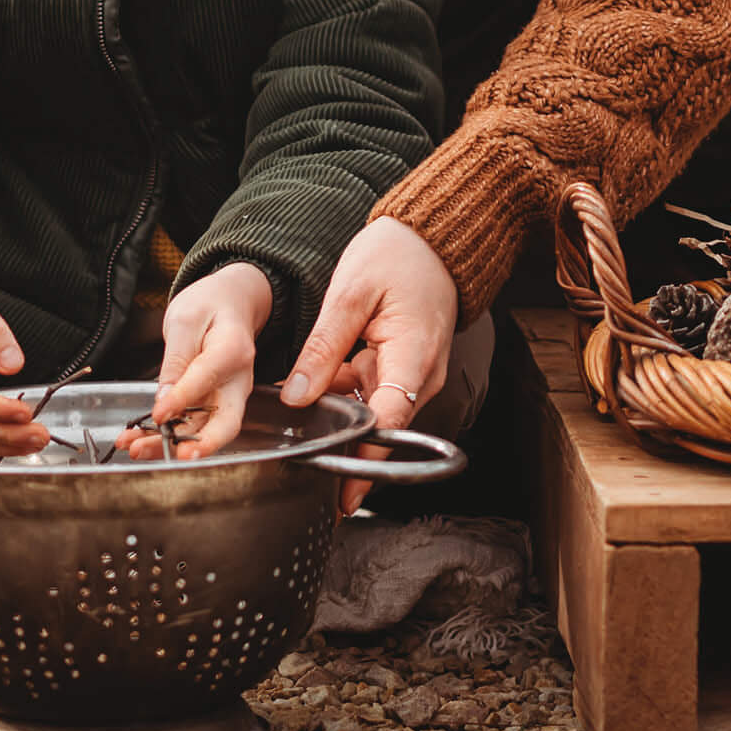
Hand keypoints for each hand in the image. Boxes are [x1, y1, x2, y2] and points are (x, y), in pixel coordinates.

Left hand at [123, 264, 273, 461]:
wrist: (231, 302)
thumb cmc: (210, 305)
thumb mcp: (185, 319)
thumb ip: (176, 359)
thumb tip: (164, 400)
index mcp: (233, 351)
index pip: (207, 381)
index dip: (182, 401)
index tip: (156, 415)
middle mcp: (237, 381)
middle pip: (224, 424)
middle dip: (194, 445)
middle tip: (167, 455)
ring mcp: (227, 395)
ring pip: (203, 430)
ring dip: (169, 443)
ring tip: (134, 447)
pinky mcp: (213, 403)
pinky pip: (192, 424)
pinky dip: (167, 434)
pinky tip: (138, 438)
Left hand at [283, 218, 457, 512]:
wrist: (434, 236)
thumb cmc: (399, 255)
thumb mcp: (351, 293)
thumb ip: (323, 347)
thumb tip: (296, 397)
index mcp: (413, 358)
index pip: (389, 425)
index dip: (363, 462)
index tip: (340, 495)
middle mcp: (421, 376)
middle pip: (380, 429)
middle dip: (342, 447)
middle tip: (300, 464)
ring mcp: (414, 374)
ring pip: (372, 412)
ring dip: (339, 416)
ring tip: (299, 412)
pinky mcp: (404, 368)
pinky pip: (372, 393)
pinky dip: (346, 394)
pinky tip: (317, 386)